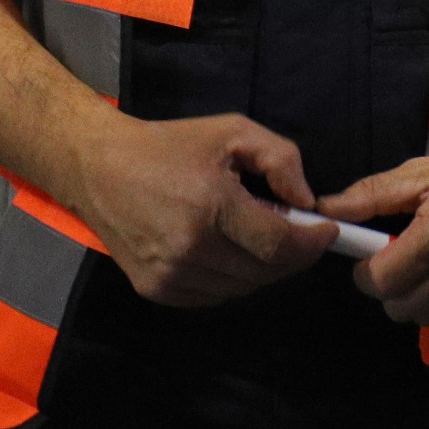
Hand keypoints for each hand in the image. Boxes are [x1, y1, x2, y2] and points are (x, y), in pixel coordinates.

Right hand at [66, 109, 337, 307]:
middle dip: (293, 255)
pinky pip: (213, 296)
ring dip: (264, 269)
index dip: (311, 242)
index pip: (277, 243)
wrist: (101, 169)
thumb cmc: (171, 145)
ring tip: (264, 236)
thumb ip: (280, 159)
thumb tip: (306, 200)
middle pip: (263, 271)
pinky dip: (234, 279)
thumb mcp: (233, 131)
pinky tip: (233, 251)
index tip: (328, 231)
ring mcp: (169, 276)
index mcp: (211, 206)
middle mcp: (189, 249)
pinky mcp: (155, 290)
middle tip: (301, 231)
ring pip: (240, 288)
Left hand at [316, 115, 428, 329]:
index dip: (368, 270)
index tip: (375, 256)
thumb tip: (324, 209)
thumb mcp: (425, 171)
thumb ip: (372, 194)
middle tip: (406, 257)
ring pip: (426, 318)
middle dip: (393, 284)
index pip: (379, 282)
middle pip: (399, 307)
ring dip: (421, 296)